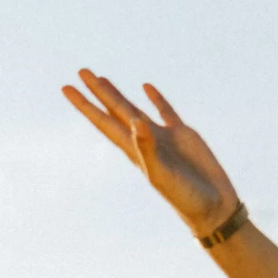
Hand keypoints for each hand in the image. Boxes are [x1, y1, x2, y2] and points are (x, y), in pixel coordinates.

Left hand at [62, 69, 239, 238]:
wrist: (210, 206)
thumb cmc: (184, 196)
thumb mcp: (162, 174)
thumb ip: (147, 149)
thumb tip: (133, 121)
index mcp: (133, 151)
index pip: (103, 122)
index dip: (86, 106)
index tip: (66, 88)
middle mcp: (143, 141)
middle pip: (114, 111)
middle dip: (96, 92)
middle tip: (80, 72)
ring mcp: (161, 137)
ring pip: (134, 109)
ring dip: (117, 95)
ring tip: (101, 80)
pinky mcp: (182, 134)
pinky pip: (165, 111)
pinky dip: (156, 99)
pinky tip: (146, 87)